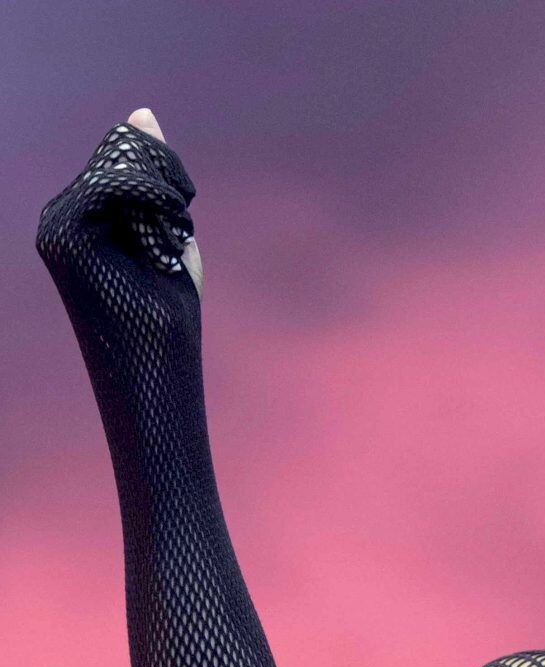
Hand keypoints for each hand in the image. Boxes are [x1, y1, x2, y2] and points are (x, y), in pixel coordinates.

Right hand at [36, 109, 202, 358]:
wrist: (159, 374)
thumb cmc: (167, 316)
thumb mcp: (168, 233)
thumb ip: (155, 179)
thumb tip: (142, 112)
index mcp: (85, 216)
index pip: (124, 157)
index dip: (165, 174)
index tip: (182, 217)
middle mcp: (64, 214)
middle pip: (122, 153)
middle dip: (164, 182)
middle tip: (178, 234)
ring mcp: (59, 222)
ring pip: (120, 165)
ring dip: (163, 198)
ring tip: (169, 243)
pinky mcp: (63, 233)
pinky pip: (112, 183)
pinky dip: (151, 201)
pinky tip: (165, 235)